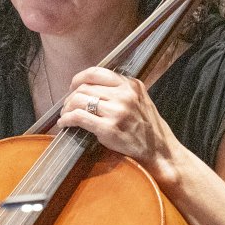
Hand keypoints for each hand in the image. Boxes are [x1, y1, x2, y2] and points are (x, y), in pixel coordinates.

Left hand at [59, 67, 178, 182]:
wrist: (160, 151)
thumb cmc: (148, 128)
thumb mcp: (139, 100)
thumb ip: (120, 91)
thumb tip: (91, 88)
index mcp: (130, 85)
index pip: (96, 72)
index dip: (78, 79)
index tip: (73, 87)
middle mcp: (124, 94)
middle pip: (84, 87)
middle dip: (71, 97)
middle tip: (67, 107)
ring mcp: (117, 111)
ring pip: (79, 100)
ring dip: (67, 108)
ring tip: (66, 115)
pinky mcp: (109, 128)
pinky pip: (79, 117)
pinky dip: (67, 119)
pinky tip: (64, 124)